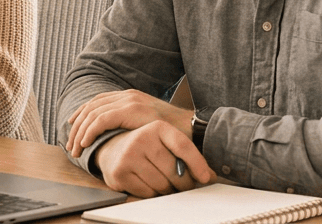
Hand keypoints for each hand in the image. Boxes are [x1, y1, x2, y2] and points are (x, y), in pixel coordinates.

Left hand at [66, 89, 192, 157]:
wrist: (193, 128)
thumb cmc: (173, 132)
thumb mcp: (148, 124)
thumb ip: (133, 124)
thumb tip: (117, 134)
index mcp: (130, 96)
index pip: (98, 101)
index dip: (82, 113)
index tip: (72, 127)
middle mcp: (128, 96)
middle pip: (91, 106)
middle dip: (77, 126)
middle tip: (71, 144)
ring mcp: (129, 102)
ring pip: (93, 113)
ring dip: (80, 132)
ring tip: (75, 149)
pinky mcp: (131, 111)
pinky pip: (102, 119)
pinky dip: (90, 131)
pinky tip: (86, 143)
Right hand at [92, 122, 214, 197]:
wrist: (110, 148)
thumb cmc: (144, 146)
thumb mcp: (163, 142)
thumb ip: (186, 155)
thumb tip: (211, 176)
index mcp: (156, 127)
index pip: (182, 145)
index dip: (197, 163)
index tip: (206, 177)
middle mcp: (141, 138)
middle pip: (174, 171)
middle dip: (183, 183)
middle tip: (183, 184)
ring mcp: (128, 156)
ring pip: (162, 185)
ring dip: (168, 190)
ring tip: (164, 183)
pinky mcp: (119, 173)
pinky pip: (147, 193)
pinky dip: (152, 193)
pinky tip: (148, 184)